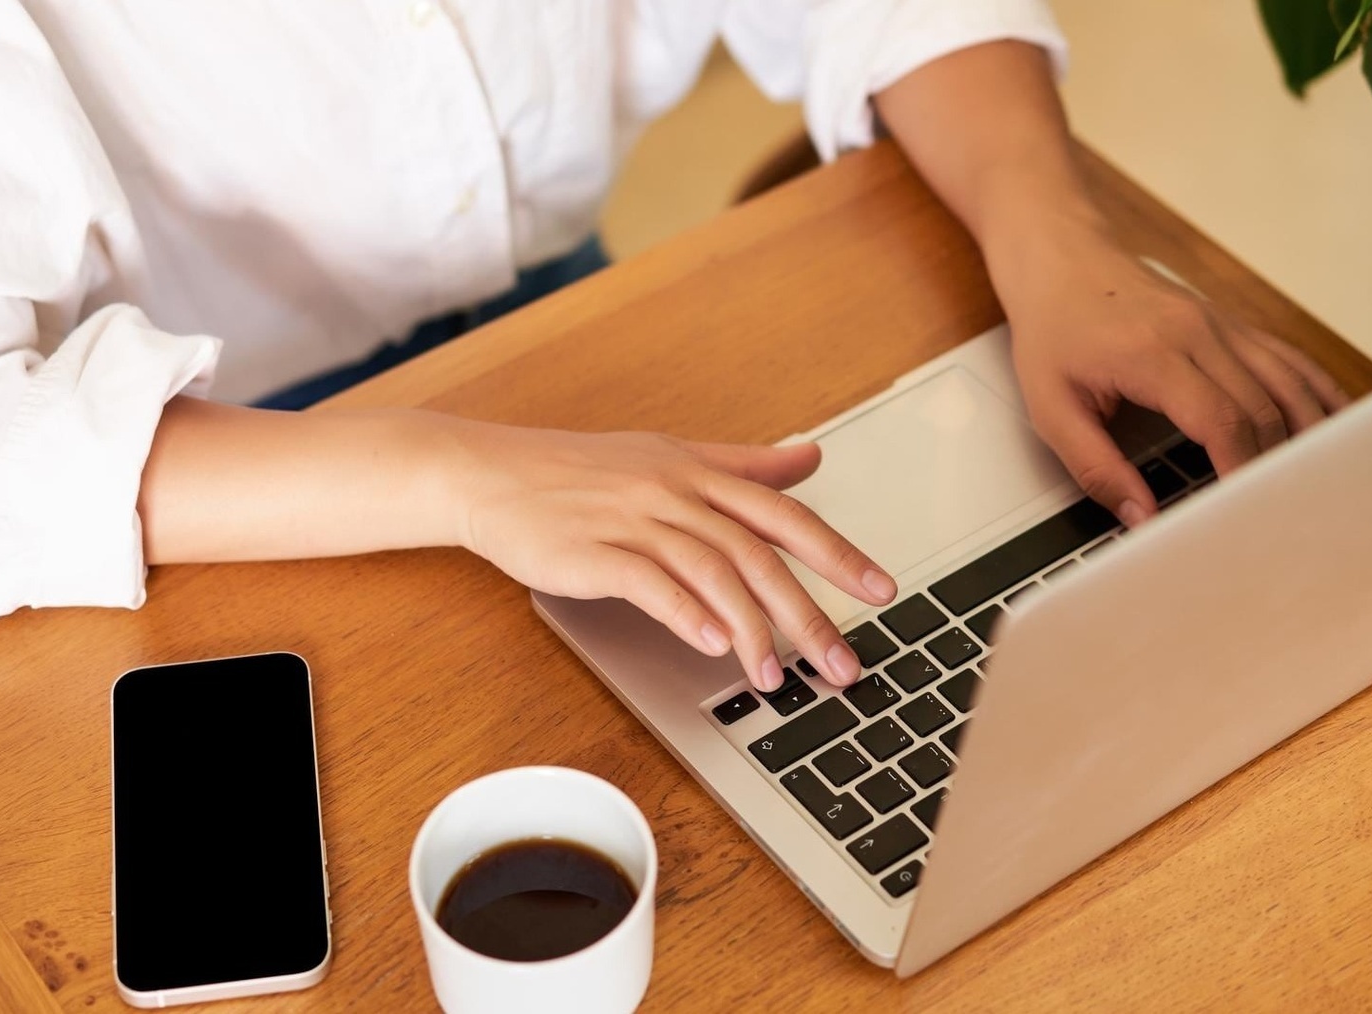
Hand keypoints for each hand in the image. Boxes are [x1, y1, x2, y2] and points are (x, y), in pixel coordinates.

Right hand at [442, 420, 897, 690]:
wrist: (491, 475)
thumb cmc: (579, 471)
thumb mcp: (669, 455)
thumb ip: (743, 464)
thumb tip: (810, 458)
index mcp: (698, 471)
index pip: (783, 513)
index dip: (836, 553)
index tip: (880, 591)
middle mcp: (673, 492)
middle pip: (757, 553)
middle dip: (807, 613)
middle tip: (841, 664)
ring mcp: (632, 520)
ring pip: (711, 573)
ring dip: (751, 629)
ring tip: (775, 676)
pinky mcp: (592, 552)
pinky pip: (650, 583)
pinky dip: (685, 614)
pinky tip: (711, 645)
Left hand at [990, 221, 1350, 525]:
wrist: (1062, 260)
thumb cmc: (1054, 331)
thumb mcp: (1050, 408)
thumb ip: (1094, 467)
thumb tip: (1140, 516)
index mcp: (1154, 353)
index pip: (1220, 419)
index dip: (1241, 470)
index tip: (1247, 513)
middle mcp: (1199, 333)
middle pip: (1262, 408)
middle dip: (1274, 467)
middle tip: (1280, 514)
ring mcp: (1223, 325)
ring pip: (1289, 383)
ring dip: (1307, 435)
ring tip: (1316, 483)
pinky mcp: (1233, 325)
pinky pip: (1291, 360)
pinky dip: (1318, 394)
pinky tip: (1336, 426)